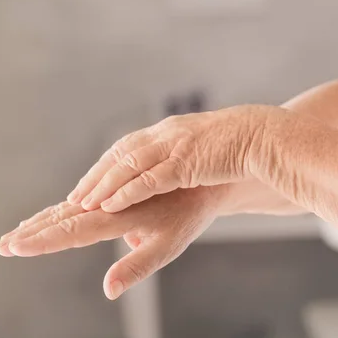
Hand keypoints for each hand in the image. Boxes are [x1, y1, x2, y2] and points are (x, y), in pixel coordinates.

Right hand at [0, 187, 220, 298]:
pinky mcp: (114, 188)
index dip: (41, 240)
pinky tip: (54, 213)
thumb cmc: (187, 215)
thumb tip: (108, 291)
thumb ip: (136, 266)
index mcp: (116, 216)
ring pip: (68, 207)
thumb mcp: (167, 246)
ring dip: (42, 219)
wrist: (200, 177)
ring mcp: (109, 193)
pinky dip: (62, 208)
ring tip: (18, 231)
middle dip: (32, 232)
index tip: (13, 247)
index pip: (71, 231)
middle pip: (62, 218)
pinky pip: (82, 198)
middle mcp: (107, 202)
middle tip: (2, 245)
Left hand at [66, 104, 280, 212]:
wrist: (264, 136)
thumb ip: (184, 164)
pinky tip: (110, 204)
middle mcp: (165, 136)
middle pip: (119, 154)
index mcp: (168, 133)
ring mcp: (175, 147)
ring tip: (82, 204)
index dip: (104, 167)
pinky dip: (126, 191)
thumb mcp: (204, 153)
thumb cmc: (237, 149)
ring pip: (128, 165)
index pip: (126, 148)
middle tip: (73, 198)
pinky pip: (150, 178)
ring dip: (103, 185)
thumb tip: (183, 176)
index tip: (86, 186)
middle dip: (94, 177)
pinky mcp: (186, 161)